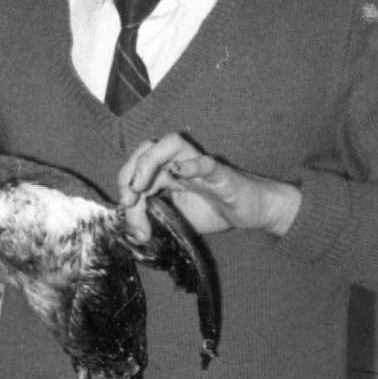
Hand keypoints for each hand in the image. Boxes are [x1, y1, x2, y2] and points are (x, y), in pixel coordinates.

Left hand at [117, 133, 301, 242]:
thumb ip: (154, 223)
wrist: (253, 211)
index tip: (125, 210)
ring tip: (140, 187)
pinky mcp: (222, 175)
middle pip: (147, 148)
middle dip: (129, 172)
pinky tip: (178, 173)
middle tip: (128, 200)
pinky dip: (192, 165)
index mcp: (168, 172)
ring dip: (149, 162)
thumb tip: (133, 234)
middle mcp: (181, 163)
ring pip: (172, 144)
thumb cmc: (216, 209)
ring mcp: (201, 166)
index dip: (125, 186)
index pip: (137, 169)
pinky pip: (207, 164)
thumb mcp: (178, 220)